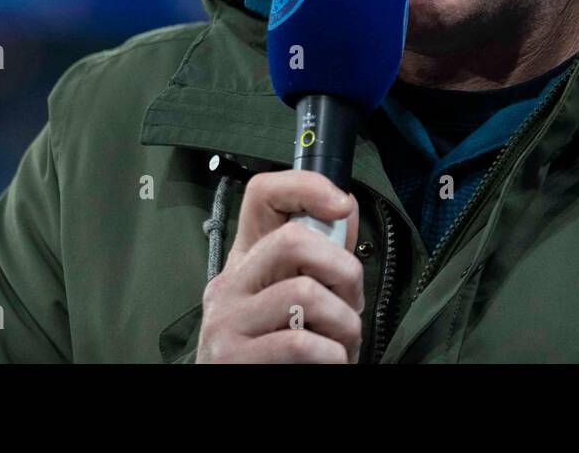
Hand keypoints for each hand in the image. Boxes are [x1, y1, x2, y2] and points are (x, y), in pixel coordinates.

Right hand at [195, 169, 363, 362]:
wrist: (235, 392)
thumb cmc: (275, 350)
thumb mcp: (289, 299)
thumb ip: (316, 259)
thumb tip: (345, 213)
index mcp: (245, 260)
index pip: (262, 194)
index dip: (306, 187)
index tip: (342, 205)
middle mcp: (229, 284)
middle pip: (292, 240)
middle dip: (344, 270)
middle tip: (352, 303)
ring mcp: (226, 321)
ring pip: (304, 293)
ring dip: (345, 323)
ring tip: (343, 344)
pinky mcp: (232, 359)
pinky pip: (300, 343)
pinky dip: (333, 355)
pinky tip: (331, 362)